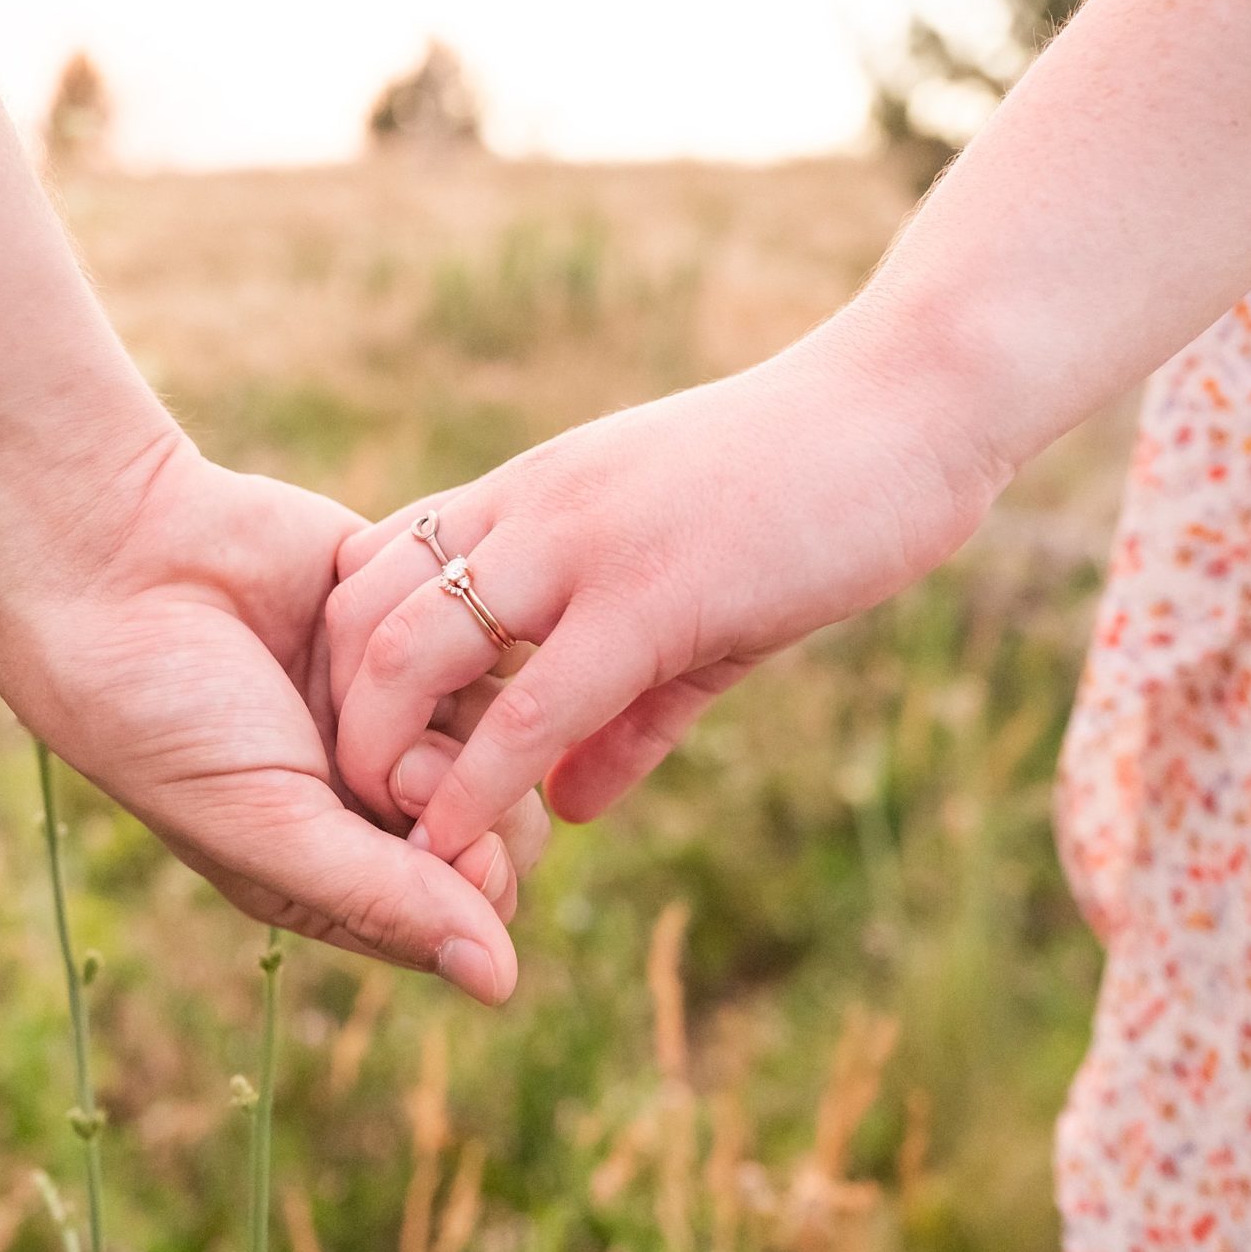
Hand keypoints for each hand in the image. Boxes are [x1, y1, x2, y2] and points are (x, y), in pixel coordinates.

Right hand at [0, 434, 547, 1003]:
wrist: (107, 561)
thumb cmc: (165, 718)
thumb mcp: (267, 826)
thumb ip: (384, 900)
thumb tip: (500, 984)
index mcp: (337, 861)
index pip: (471, 900)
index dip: (475, 870)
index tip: (424, 829)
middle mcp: (373, 784)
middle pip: (506, 814)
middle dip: (468, 789)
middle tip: (399, 761)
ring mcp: (394, 695)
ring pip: (505, 715)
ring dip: (446, 699)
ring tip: (362, 683)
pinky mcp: (402, 604)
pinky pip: (478, 621)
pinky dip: (429, 620)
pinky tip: (349, 615)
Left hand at [325, 327, 1009, 861]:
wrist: (912, 404)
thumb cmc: (814, 492)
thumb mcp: (697, 605)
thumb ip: (626, 710)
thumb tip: (568, 809)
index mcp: (530, 495)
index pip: (374, 568)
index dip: (347, 668)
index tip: (372, 754)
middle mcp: (528, 510)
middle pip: (356, 610)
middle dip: (338, 721)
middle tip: (361, 812)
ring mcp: (580, 546)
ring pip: (411, 652)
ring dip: (382, 760)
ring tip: (391, 844)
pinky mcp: (651, 595)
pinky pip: (532, 707)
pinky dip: (478, 789)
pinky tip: (459, 847)